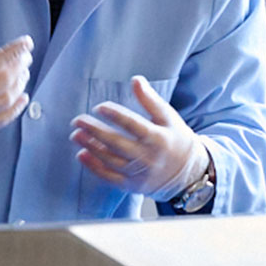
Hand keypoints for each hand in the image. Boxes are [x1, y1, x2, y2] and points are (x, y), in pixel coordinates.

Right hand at [0, 11, 32, 140]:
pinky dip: (16, 110)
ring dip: (20, 84)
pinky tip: (23, 98)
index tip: (26, 42)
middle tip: (26, 55)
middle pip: (7, 80)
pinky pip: (2, 120)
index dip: (15, 50)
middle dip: (20, 65)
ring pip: (8, 99)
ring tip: (24, 72)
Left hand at [71, 75, 208, 198]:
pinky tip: (81, 154)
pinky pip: (110, 177)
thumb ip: (150, 100)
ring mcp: (140, 174)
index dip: (115, 115)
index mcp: (158, 138)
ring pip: (110, 160)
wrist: (189, 173)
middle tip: (77, 120)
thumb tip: (136, 80)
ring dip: (91, 147)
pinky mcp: (132, 185)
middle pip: (117, 143)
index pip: (133, 125)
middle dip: (95, 131)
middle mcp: (148, 157)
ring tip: (76, 134)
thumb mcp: (168, 118)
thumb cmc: (176, 140)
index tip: (99, 107)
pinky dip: (94, 167)